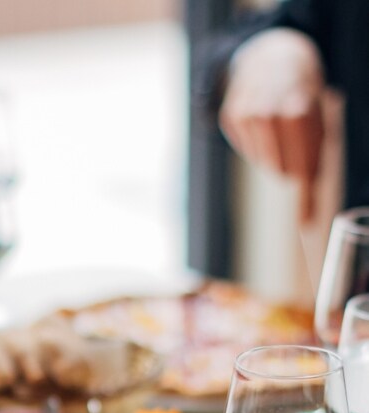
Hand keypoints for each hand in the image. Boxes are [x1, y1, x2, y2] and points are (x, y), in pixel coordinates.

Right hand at [219, 28, 325, 222]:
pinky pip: (245, 149)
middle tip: (294, 152)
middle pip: (279, 168)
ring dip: (273, 156)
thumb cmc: (301, 95)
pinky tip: (261, 126)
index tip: (307, 218)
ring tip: (278, 132)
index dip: (305, 194)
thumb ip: (313, 166)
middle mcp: (268, 110)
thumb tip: (307, 220)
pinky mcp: (229, 115)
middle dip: (290, 167)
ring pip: (262, 161)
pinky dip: (255, 145)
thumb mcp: (317, 122)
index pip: (300, 167)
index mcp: (296, 109)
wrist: (273, 56)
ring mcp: (245, 112)